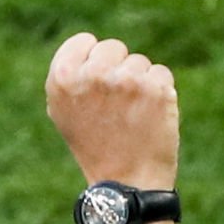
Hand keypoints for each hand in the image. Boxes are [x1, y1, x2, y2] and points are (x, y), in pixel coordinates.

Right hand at [44, 32, 179, 189]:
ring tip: (130, 116)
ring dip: (139, 84)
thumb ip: (71, 76)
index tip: (95, 87)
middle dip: (117, 70)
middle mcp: (92, 75)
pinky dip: (159, 93)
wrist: (126, 182)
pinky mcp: (155, 88)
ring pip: (139, 62)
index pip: (83, 42)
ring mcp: (126, 80)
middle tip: (114, 105)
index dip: (92, 62)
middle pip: (113, 48)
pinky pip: (160, 74)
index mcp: (62, 79)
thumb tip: (87, 46)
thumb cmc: (94, 147)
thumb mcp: (64, 112)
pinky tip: (149, 117)